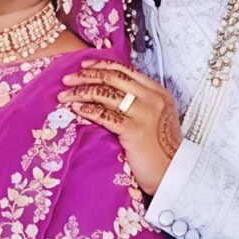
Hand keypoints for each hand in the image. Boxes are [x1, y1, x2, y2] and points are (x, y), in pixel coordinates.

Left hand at [58, 59, 182, 194]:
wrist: (174, 173)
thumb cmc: (161, 148)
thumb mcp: (156, 116)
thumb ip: (139, 101)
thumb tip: (108, 90)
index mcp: (158, 92)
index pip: (126, 70)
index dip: (102, 65)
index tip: (84, 65)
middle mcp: (152, 98)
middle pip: (113, 78)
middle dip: (86, 76)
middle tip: (68, 79)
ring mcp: (144, 114)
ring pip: (106, 94)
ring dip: (81, 92)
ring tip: (64, 95)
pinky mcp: (134, 131)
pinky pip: (105, 115)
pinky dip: (87, 110)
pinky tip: (76, 109)